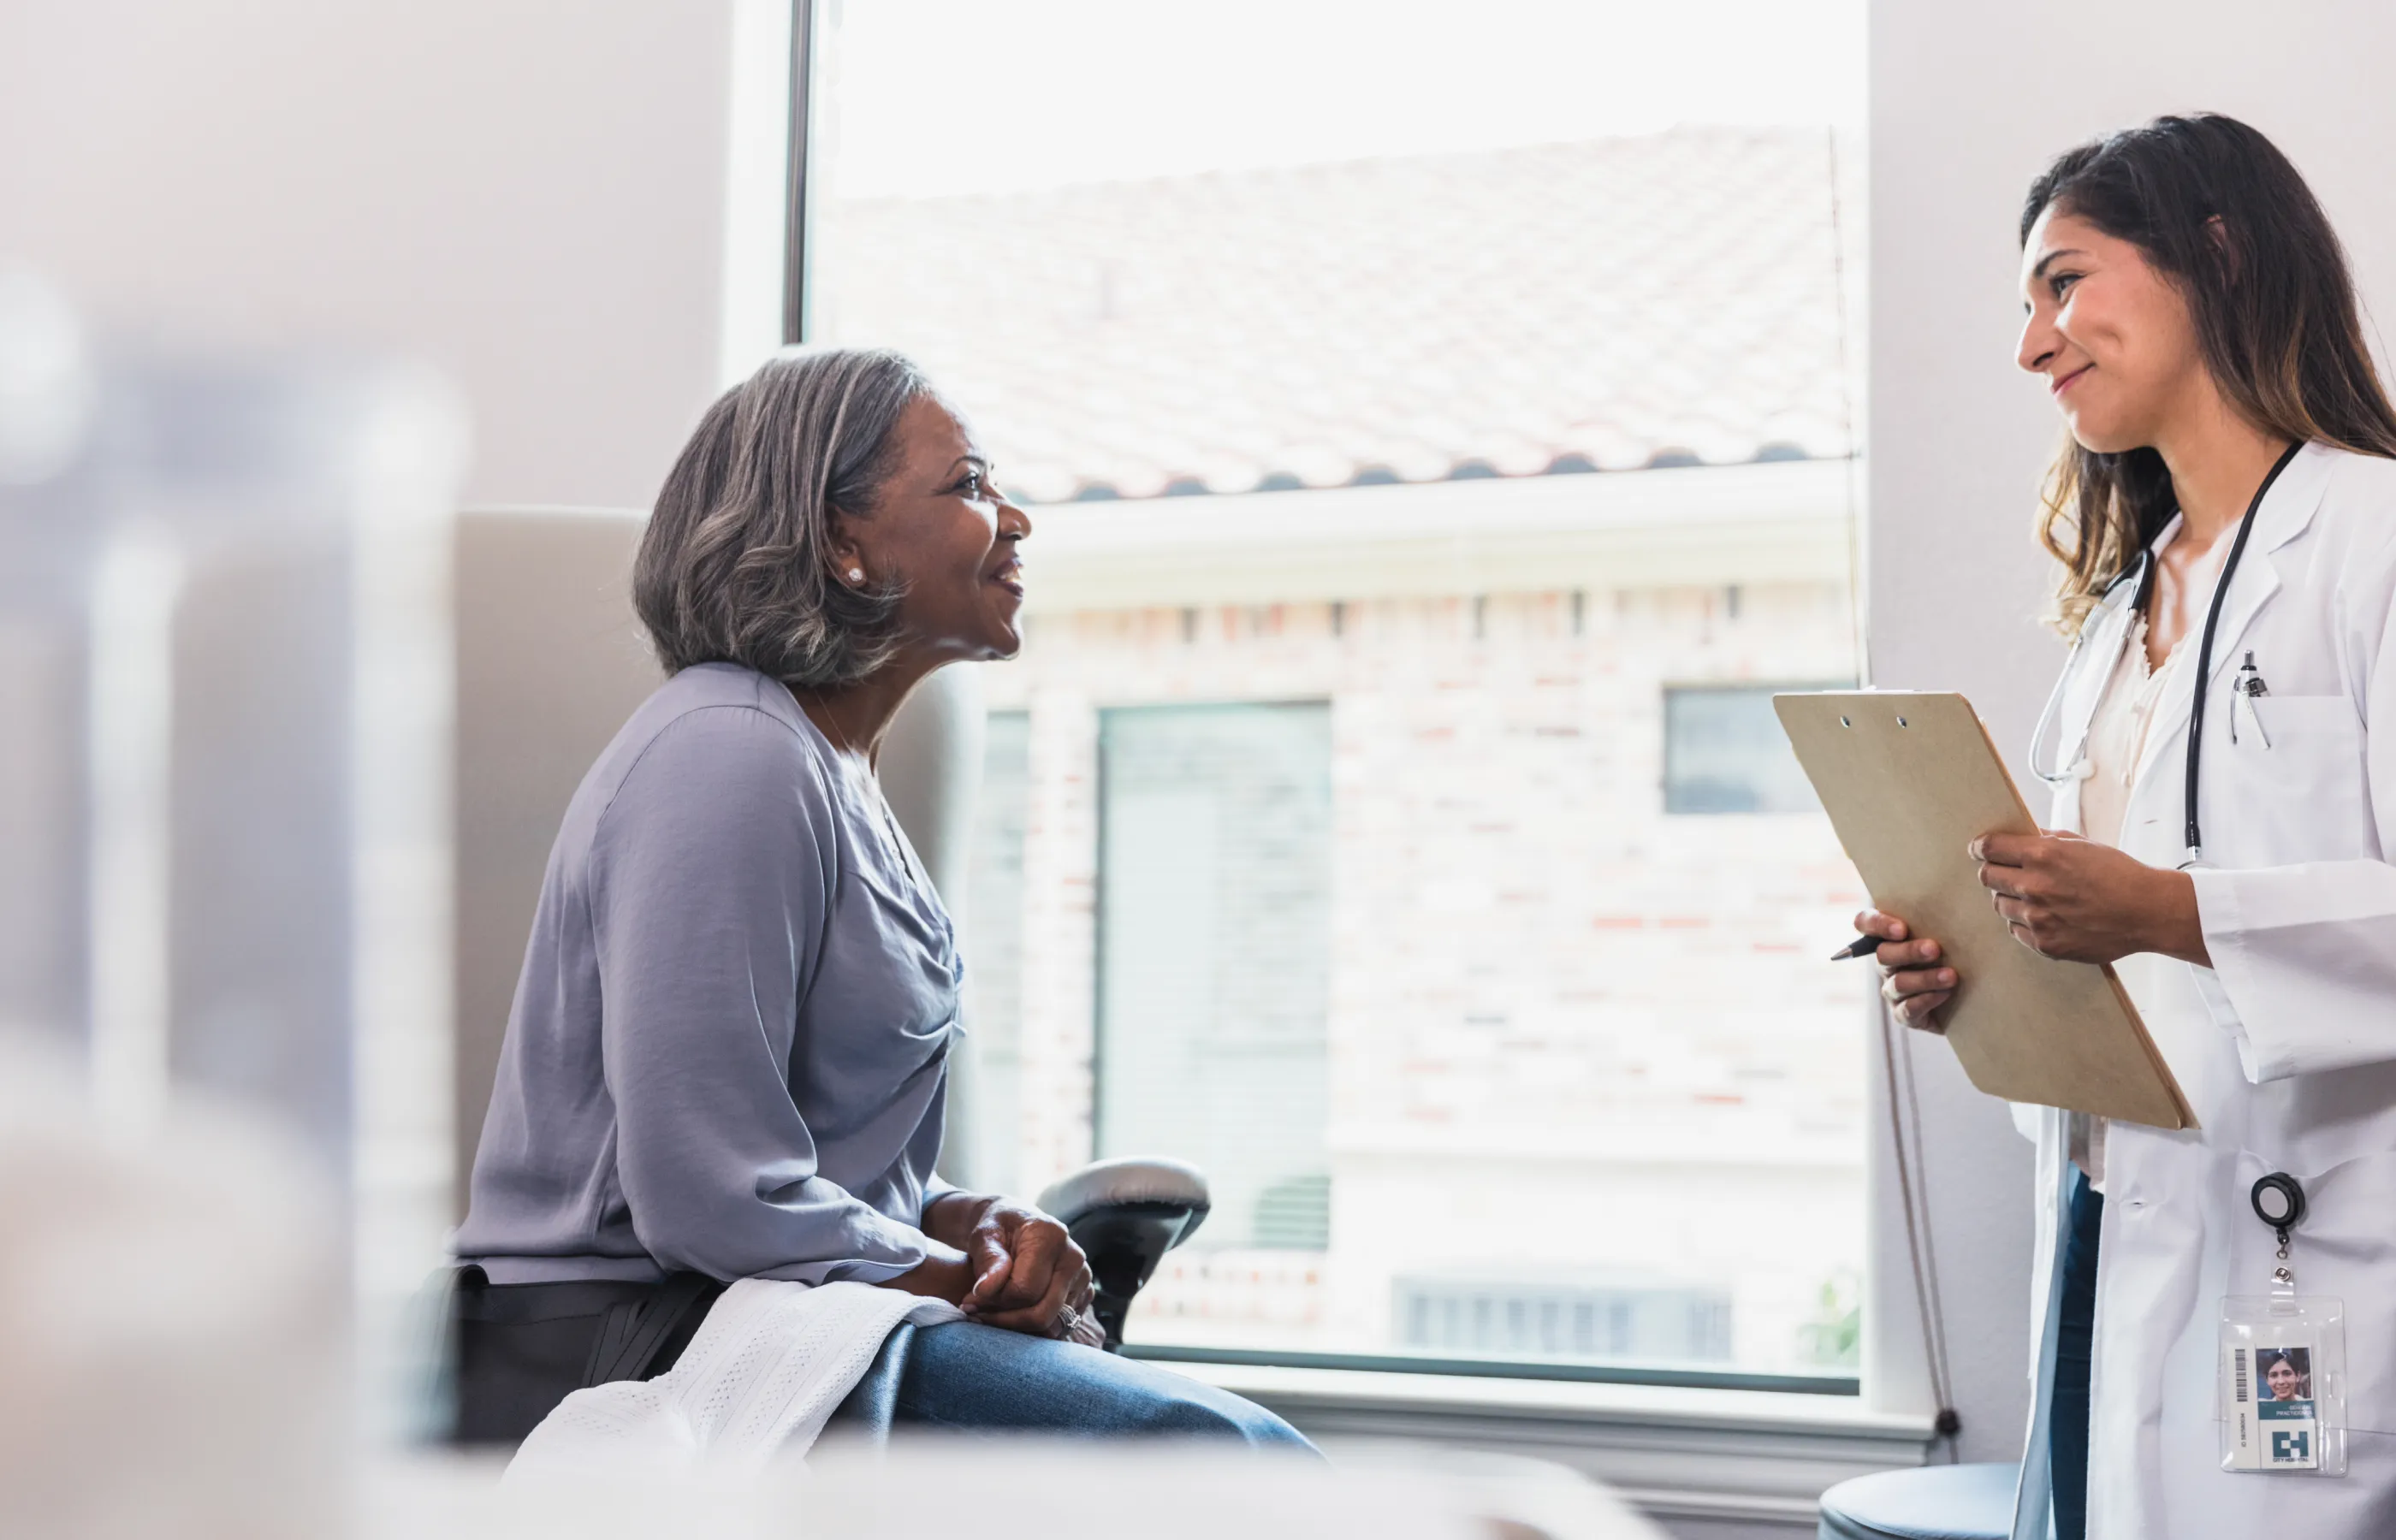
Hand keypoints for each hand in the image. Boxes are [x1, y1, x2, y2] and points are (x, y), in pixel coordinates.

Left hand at [958, 1199, 1095, 1339]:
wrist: (1017, 1224)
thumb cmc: (998, 1229)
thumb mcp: (984, 1236)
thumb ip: (988, 1261)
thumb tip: (985, 1291)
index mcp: (1051, 1237)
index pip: (1025, 1291)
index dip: (994, 1302)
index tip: (972, 1299)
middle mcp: (1073, 1258)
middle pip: (1043, 1313)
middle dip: (1006, 1320)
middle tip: (979, 1313)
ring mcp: (1083, 1278)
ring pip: (1053, 1325)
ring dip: (1020, 1328)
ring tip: (993, 1314)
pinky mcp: (1085, 1293)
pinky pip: (1061, 1326)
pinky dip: (1035, 1329)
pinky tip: (1013, 1313)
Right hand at [1857, 908, 1954, 1031]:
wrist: (1972, 995)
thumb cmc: (1957, 952)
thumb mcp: (1948, 931)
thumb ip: (1939, 918)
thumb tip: (1956, 898)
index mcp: (1888, 936)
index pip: (1865, 923)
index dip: (1877, 925)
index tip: (1901, 929)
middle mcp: (1885, 962)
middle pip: (1883, 954)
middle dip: (1909, 951)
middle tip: (1935, 949)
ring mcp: (1892, 990)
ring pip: (1898, 983)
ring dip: (1925, 978)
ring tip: (1951, 976)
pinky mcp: (1904, 1014)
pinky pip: (1907, 1009)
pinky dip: (1926, 1000)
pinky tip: (1945, 994)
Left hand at [1971, 830, 2207, 965]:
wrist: (2148, 912)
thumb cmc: (2119, 875)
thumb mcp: (2083, 845)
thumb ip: (2047, 839)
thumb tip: (2022, 834)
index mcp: (2043, 855)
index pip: (1989, 847)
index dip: (1981, 847)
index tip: (1980, 849)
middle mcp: (2035, 886)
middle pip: (1988, 877)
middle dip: (1994, 871)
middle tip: (2006, 872)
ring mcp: (2038, 917)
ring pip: (2000, 905)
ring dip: (2011, 898)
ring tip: (2035, 897)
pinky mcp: (2045, 943)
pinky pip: (2016, 930)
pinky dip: (2025, 923)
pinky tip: (2046, 916)